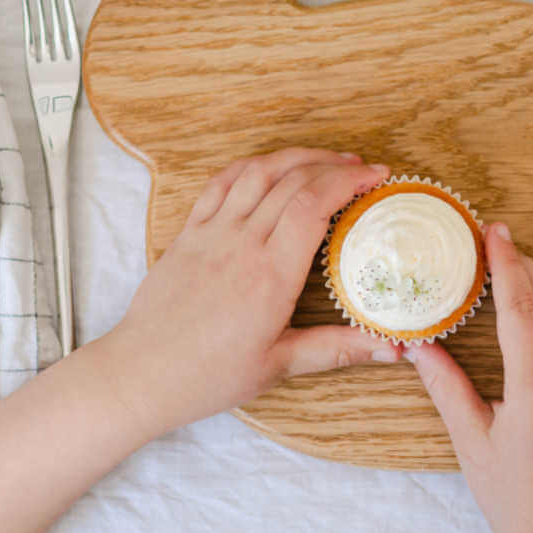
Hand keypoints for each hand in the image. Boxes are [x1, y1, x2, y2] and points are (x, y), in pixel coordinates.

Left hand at [103, 147, 400, 440]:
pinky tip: (272, 166)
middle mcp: (242, 243)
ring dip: (297, 157)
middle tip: (364, 169)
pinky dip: (253, 165)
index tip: (377, 177)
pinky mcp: (189, 231)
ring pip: (259, 172)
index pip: (314, 205)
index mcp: (270, 275)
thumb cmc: (208, 376)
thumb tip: (392, 349)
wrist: (140, 374)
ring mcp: (212, 232)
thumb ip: (338, 349)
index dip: (349, 182)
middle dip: (334, 166)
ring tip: (327, 159)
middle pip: (293, 181)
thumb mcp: (279, 366)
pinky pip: (222, 182)